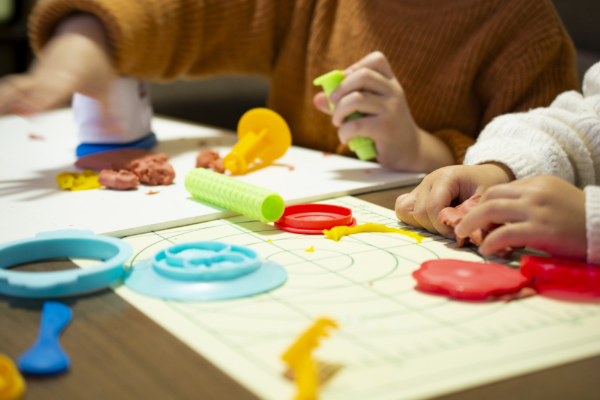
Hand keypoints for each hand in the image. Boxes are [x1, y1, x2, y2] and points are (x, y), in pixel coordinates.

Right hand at [0, 14, 114, 116]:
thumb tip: (119, 133)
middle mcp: (50, 76)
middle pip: (30, 90)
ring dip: (6, 98)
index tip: (31, 113)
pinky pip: (15, 85)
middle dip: (19, 103)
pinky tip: (1, 107)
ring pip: (17, 85)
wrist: (83, 38)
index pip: (52, 91)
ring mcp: (38, 75)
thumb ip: (109, 114)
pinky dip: (6, 94)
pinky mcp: (31, 76)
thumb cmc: (96, 65)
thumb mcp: (106, 89)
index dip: (41, 102)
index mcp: (69, 79)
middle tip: (11, 116)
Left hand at [313, 51, 453, 171]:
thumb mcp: (367, 111)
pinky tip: (345, 137)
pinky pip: (356, 125)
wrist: (409, 150)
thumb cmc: (383, 127)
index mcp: (390, 83)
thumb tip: (317, 98)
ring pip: (356, 99)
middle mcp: (393, 92)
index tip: (345, 82)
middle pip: (362, 76)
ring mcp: (392, 109)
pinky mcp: (387, 128)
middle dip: (340, 89)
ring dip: (338, 111)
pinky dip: (344, 132)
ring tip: (338, 122)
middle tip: (334, 104)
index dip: (356, 67)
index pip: (377, 60)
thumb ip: (343, 103)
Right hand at [395, 163, 514, 235]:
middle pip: (418, 212)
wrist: (485, 175)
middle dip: (435, 228)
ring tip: (442, 227)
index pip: (432, 206)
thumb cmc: (488, 185)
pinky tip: (431, 222)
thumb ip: (473, 214)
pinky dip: (413, 220)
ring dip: (422, 225)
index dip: (442, 226)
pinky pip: (403, 209)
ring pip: (405, 211)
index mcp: (445, 177)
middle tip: (453, 232)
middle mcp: (428, 181)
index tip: (458, 234)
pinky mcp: (416, 195)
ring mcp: (420, 188)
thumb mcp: (487, 198)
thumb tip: (461, 234)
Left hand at [455, 175, 586, 258]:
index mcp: (537, 183)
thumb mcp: (555, 198)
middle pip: (490, 197)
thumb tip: (503, 215)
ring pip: (490, 211)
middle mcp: (534, 192)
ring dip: (472, 224)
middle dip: (472, 212)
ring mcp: (536, 210)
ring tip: (464, 236)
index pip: (500, 190)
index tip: (477, 220)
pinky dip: (489, 243)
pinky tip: (486, 251)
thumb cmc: (581, 219)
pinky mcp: (540, 230)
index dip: (484, 205)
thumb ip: (531, 201)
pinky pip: (504, 234)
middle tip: (462, 226)